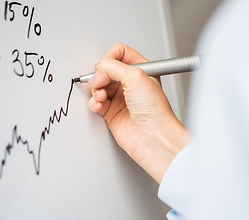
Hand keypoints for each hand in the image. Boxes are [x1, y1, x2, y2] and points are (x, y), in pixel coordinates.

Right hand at [88, 43, 189, 183]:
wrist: (152, 136)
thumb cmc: (155, 111)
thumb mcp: (136, 76)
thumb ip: (112, 67)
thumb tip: (97, 72)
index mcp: (141, 70)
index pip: (120, 53)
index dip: (110, 58)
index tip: (107, 66)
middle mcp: (130, 84)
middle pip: (106, 70)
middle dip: (100, 75)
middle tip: (101, 81)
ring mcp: (120, 98)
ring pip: (98, 86)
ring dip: (96, 90)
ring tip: (102, 96)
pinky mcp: (112, 112)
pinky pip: (96, 102)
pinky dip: (94, 102)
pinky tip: (99, 105)